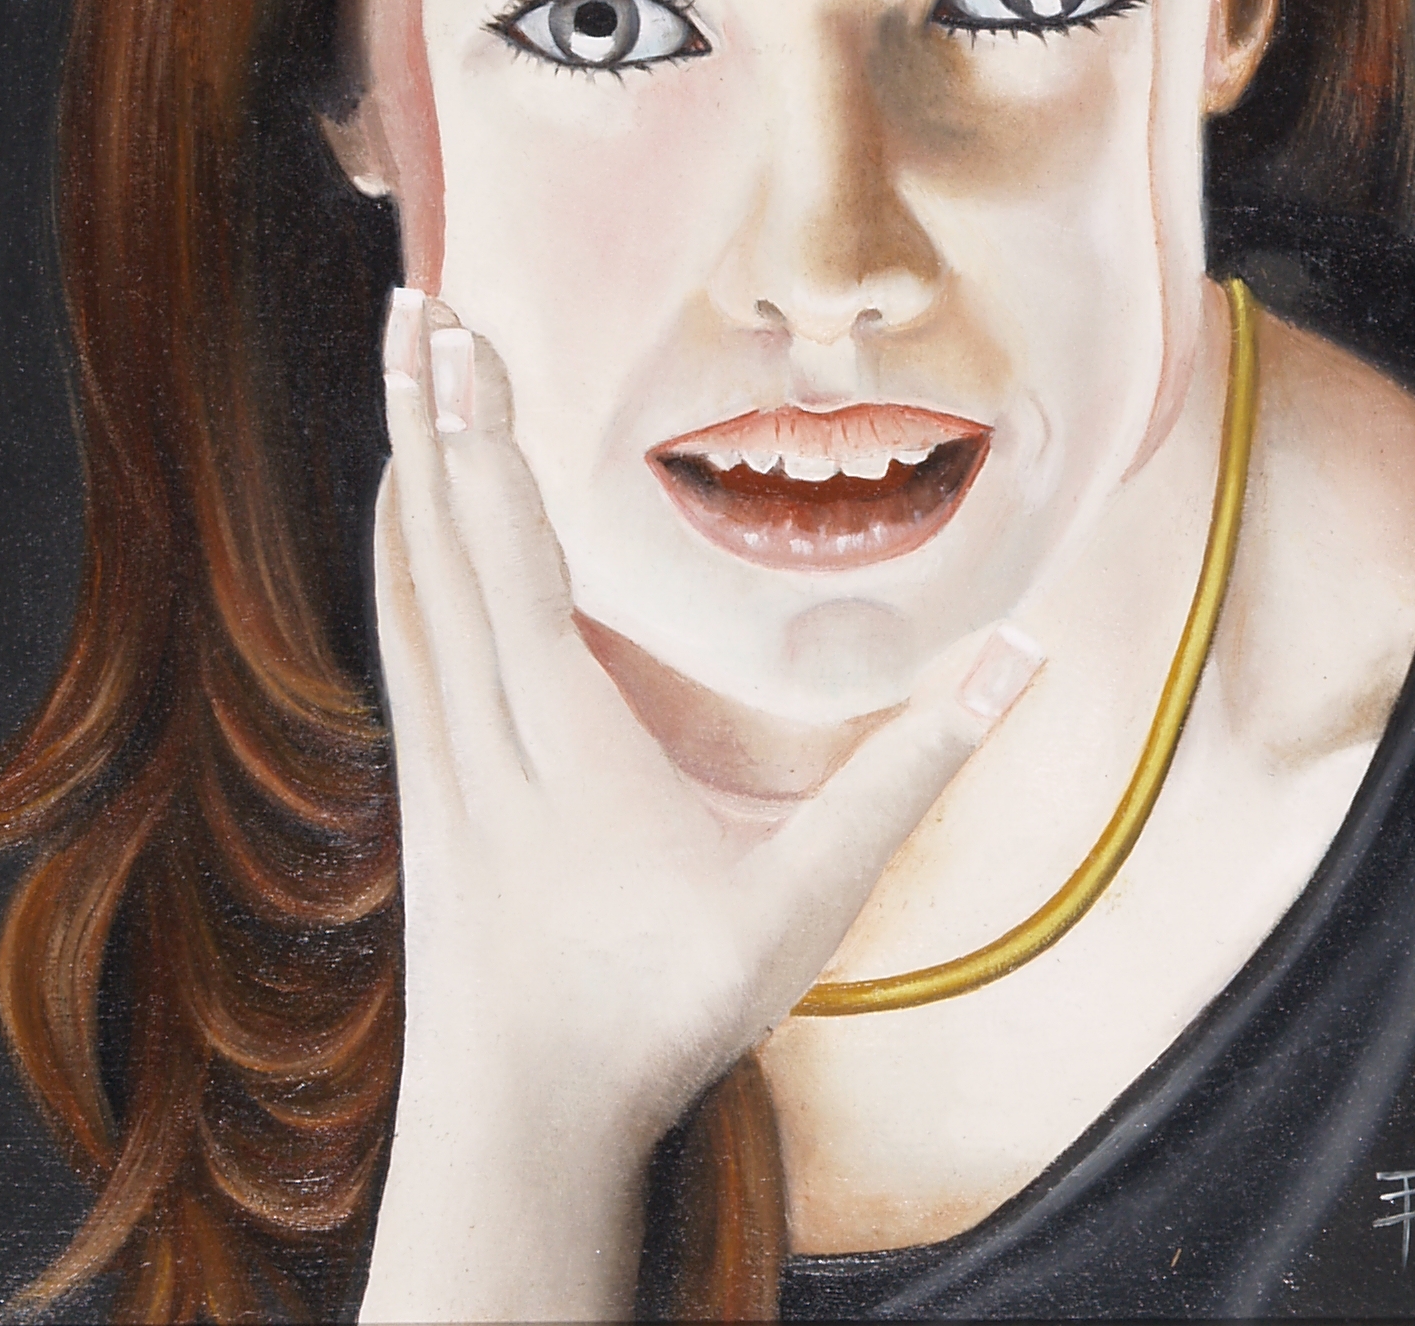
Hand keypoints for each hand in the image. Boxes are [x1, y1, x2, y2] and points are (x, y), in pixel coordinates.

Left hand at [360, 287, 1041, 1322]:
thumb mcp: (807, 902)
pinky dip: (397, 544)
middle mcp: (480, 722)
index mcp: (561, 733)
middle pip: (437, 532)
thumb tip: (1017, 664)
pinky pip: (401, 630)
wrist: (519, 1119)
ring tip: (398, 363)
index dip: (484, 432)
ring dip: (400, 458)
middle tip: (409, 295)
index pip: (508, 548)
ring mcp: (436, 752)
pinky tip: (399, 509)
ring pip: (405, 572)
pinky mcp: (423, 780)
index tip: (464, 333)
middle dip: (422, 406)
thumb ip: (914, 776)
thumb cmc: (663, 1007)